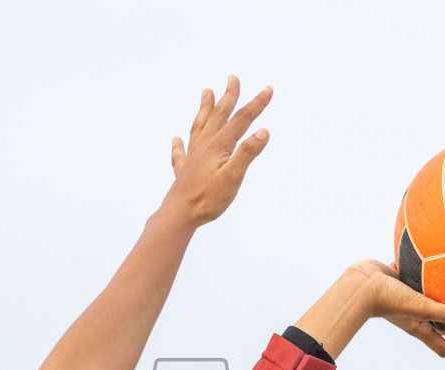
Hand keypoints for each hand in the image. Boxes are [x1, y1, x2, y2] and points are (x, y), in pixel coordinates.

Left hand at [162, 76, 271, 227]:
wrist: (179, 216)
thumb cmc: (207, 199)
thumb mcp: (233, 177)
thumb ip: (247, 153)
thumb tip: (263, 131)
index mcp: (218, 146)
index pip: (241, 120)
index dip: (256, 104)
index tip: (268, 89)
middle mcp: (204, 147)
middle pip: (218, 116)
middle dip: (228, 96)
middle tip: (233, 78)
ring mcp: (192, 158)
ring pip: (199, 126)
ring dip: (205, 108)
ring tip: (206, 92)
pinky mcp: (183, 172)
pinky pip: (181, 153)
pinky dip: (179, 145)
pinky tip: (176, 140)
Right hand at [292, 260, 444, 360]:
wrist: (361, 284)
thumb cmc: (388, 300)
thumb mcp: (421, 307)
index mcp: (420, 328)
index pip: (444, 347)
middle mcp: (415, 317)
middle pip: (440, 327)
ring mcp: (407, 301)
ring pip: (430, 304)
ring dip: (444, 301)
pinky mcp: (401, 284)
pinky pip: (420, 281)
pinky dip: (431, 276)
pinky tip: (442, 263)